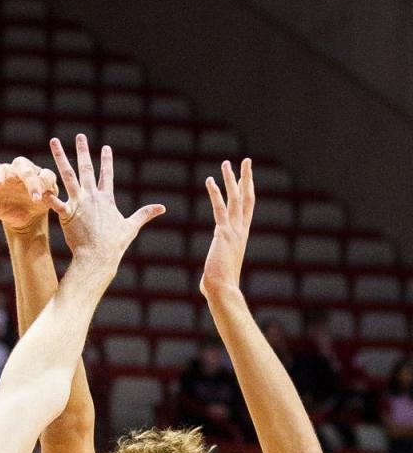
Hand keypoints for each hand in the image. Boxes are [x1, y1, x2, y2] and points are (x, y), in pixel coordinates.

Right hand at [0, 157, 59, 232]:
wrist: (29, 216)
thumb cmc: (40, 201)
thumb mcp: (49, 197)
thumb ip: (50, 191)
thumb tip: (49, 193)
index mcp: (28, 171)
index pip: (31, 172)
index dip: (34, 183)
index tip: (38, 198)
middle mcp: (10, 173)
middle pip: (5, 168)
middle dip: (4, 176)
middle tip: (1, 185)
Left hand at [50, 136, 163, 273]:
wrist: (99, 258)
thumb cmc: (114, 245)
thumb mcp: (131, 226)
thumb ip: (145, 214)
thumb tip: (162, 208)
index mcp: (106, 199)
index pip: (107, 174)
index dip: (107, 160)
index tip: (106, 147)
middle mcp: (92, 197)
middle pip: (86, 168)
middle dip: (83, 150)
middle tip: (80, 136)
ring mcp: (79, 204)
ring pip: (68, 176)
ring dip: (60, 158)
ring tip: (54, 142)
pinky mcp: (67, 214)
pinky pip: (56, 202)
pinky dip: (49, 195)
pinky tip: (40, 185)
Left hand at [201, 158, 254, 301]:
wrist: (223, 291)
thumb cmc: (219, 287)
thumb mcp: (217, 275)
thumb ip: (213, 272)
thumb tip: (206, 284)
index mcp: (241, 237)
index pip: (246, 209)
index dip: (246, 192)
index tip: (246, 178)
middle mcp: (241, 231)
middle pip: (246, 199)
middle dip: (246, 178)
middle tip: (246, 161)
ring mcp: (234, 231)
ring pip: (235, 199)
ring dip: (231, 179)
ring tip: (227, 163)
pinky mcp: (223, 234)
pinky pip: (219, 209)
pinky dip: (215, 193)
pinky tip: (210, 180)